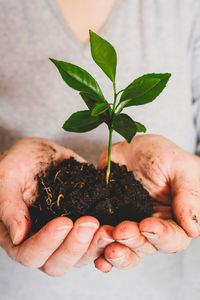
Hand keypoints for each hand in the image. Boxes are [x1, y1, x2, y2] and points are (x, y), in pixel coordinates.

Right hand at [0, 137, 100, 275]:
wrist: (41, 154)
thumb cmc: (18, 163)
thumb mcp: (7, 176)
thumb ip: (8, 204)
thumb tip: (18, 235)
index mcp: (19, 236)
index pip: (29, 254)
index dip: (47, 243)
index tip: (63, 222)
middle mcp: (43, 242)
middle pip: (57, 263)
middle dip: (75, 246)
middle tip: (89, 222)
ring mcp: (66, 236)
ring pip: (81, 257)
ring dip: (96, 246)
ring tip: (108, 228)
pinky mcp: (84, 225)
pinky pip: (97, 240)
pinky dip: (108, 238)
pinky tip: (118, 227)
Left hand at [95, 134, 199, 271]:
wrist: (136, 149)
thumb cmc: (165, 156)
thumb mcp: (180, 167)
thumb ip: (188, 195)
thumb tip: (194, 229)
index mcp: (173, 219)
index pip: (173, 239)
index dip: (161, 236)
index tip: (147, 225)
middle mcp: (151, 228)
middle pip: (146, 247)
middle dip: (132, 242)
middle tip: (120, 231)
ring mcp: (128, 224)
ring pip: (124, 249)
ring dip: (115, 251)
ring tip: (104, 241)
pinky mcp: (108, 218)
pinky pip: (102, 240)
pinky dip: (97, 250)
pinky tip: (95, 255)